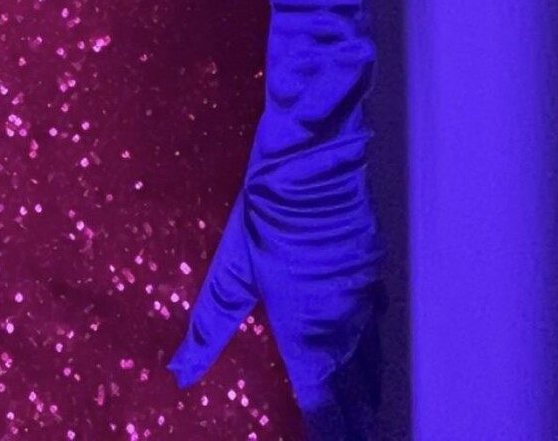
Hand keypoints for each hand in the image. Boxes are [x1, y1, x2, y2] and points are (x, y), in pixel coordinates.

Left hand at [166, 0, 386, 432]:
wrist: (317, 145)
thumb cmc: (270, 199)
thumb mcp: (232, 262)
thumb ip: (211, 324)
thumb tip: (180, 370)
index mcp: (308, 325)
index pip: (323, 398)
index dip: (329, 429)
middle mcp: (342, 317)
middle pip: (355, 386)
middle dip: (355, 418)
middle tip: (358, 434)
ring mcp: (360, 290)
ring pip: (371, 357)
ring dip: (368, 390)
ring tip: (370, 416)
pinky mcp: (368, 263)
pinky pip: (377, 323)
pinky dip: (374, 350)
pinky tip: (371, 348)